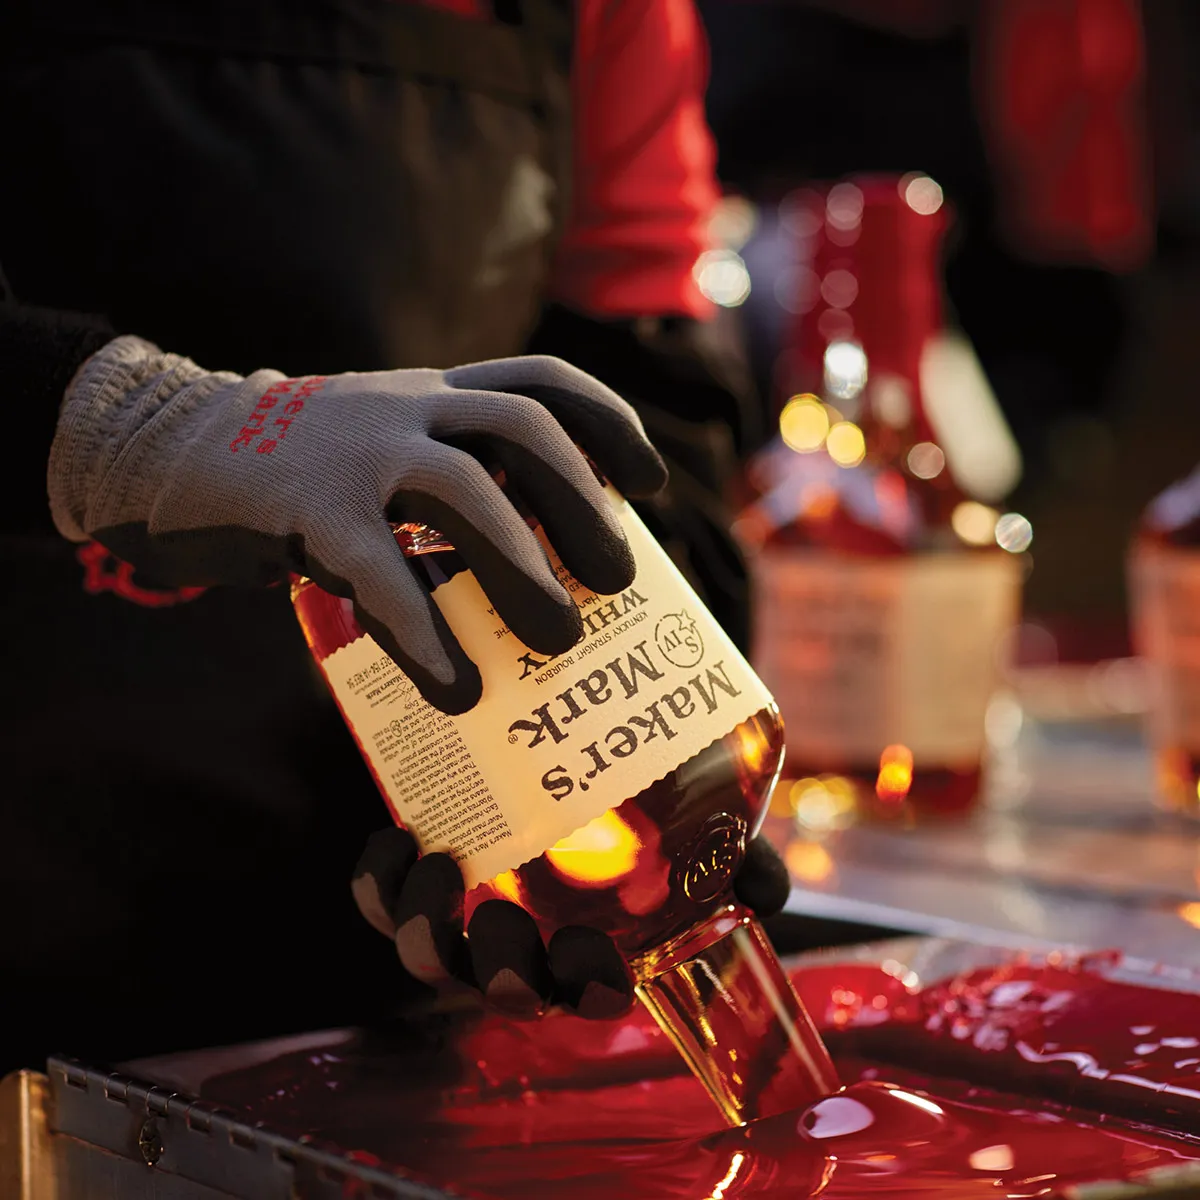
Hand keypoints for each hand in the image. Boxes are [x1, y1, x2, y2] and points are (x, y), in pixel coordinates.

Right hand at [48, 338, 666, 712]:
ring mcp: (356, 451)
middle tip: (617, 580)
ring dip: (523, 570)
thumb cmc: (301, 467)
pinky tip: (457, 689)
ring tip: (561, 641)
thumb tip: (533, 571)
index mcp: (433, 394)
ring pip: (463, 494)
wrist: (168, 444)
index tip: (649, 484)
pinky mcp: (307, 509)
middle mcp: (406, 407)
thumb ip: (449, 482)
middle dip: (582, 504)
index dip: (610, 425)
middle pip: (522, 429)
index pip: (541, 381)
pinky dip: (425, 634)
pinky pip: (380, 574)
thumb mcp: (384, 445)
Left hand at [351, 829, 791, 1020]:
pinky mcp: (413, 879)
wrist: (550, 745)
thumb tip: (768, 892)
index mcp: (590, 947)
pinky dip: (378, 881)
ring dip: (423, 930)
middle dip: (501, 970)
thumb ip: (731, 857)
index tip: (592, 944)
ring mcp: (463, 916)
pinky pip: (378, 903)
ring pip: (431, 959)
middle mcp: (525, 944)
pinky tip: (399, 837)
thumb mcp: (690, 827)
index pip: (591, 995)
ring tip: (438, 867)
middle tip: (501, 918)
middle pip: (506, 990)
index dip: (590, 985)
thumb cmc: (629, 806)